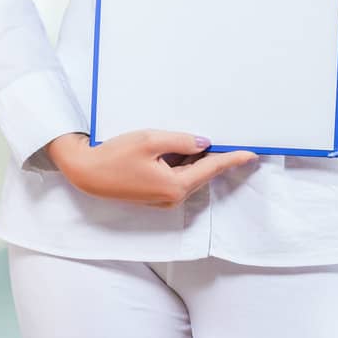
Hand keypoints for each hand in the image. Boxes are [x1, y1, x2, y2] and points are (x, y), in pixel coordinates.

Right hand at [45, 130, 258, 207]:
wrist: (86, 173)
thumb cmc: (115, 156)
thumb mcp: (150, 140)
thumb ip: (181, 141)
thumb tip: (204, 144)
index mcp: (175, 186)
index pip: (212, 169)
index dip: (232, 159)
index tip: (251, 155)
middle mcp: (173, 197)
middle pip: (202, 173)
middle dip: (213, 157)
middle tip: (226, 138)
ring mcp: (163, 199)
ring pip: (189, 176)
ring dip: (195, 159)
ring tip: (197, 140)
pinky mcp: (154, 195)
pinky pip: (177, 178)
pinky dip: (182, 165)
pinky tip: (177, 150)